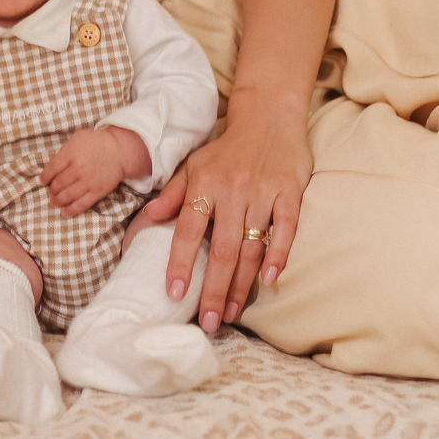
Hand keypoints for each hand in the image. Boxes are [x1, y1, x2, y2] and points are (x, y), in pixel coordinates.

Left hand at [40, 126, 148, 217]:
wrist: (119, 151)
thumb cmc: (96, 143)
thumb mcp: (77, 139)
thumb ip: (62, 152)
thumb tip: (48, 165)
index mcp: (71, 154)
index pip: (52, 169)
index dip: (44, 177)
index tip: (41, 182)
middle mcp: (78, 169)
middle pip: (58, 184)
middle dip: (51, 190)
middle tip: (49, 192)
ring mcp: (88, 182)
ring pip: (67, 196)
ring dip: (57, 201)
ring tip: (53, 202)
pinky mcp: (97, 192)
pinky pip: (82, 204)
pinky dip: (71, 210)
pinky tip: (64, 213)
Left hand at [133, 90, 309, 332]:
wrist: (269, 117)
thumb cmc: (227, 150)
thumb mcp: (193, 165)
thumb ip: (172, 194)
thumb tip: (148, 219)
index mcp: (205, 184)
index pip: (189, 229)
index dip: (181, 262)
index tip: (175, 292)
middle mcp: (233, 190)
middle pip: (223, 249)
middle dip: (214, 289)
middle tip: (208, 321)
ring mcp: (264, 193)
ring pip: (252, 246)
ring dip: (242, 284)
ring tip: (231, 312)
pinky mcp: (290, 194)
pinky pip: (285, 229)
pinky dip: (278, 255)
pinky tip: (270, 281)